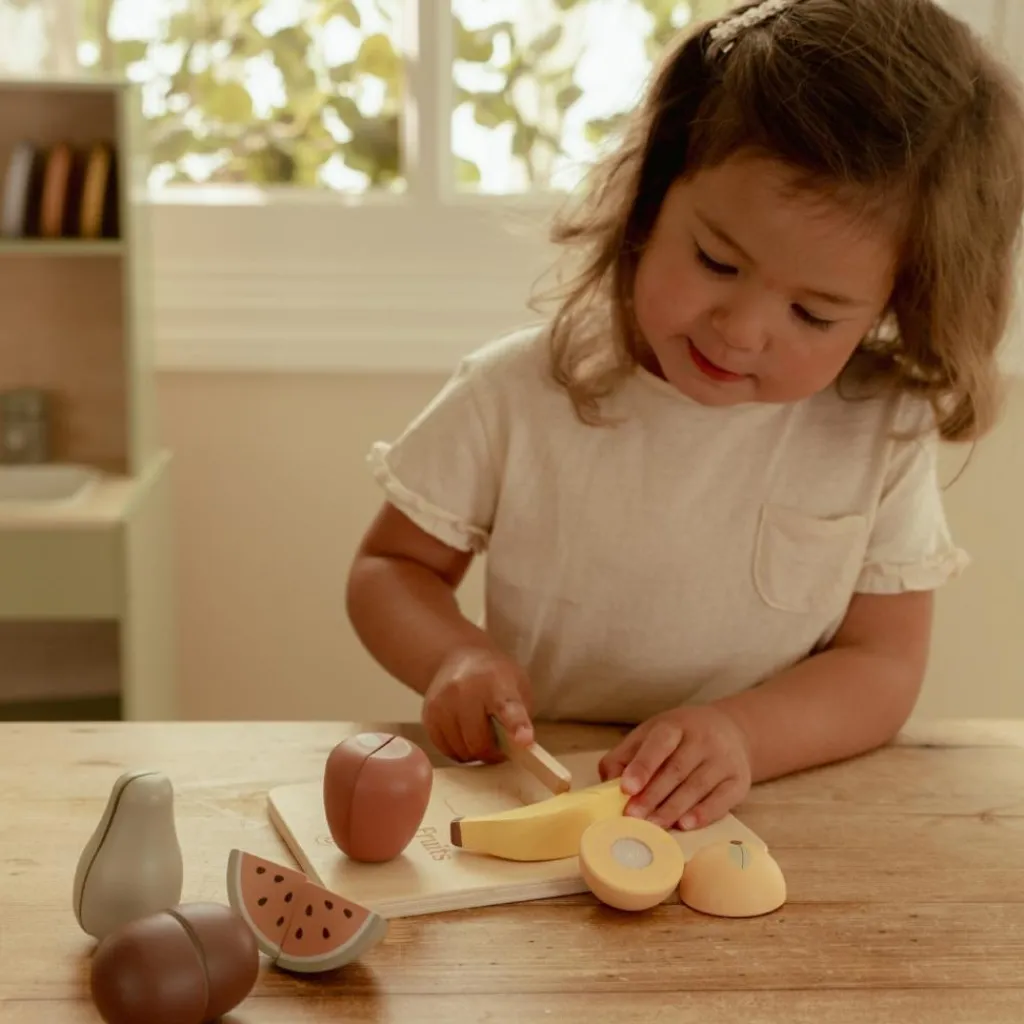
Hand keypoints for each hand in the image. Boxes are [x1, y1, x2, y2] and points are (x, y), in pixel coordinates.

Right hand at [422, 645, 533, 762]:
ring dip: (474, 753)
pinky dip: (457, 750)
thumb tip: (519, 747)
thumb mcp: (518, 685)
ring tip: (480, 738)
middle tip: (498, 748)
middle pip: (478, 741)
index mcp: (497, 684)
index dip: (517, 726)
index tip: (524, 740)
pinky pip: (445, 749)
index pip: (508, 707)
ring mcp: (443, 703)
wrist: (458, 657)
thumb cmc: (494, 676)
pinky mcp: (428, 715)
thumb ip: (522, 715)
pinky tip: (463, 736)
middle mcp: (466, 691)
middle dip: (492, 753)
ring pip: (460, 750)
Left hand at [598, 704, 751, 829]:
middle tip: (632, 817)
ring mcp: (724, 760)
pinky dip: (703, 814)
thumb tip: (607, 784)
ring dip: (672, 810)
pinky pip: (721, 800)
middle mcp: (703, 739)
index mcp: (676, 725)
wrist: (732, 732)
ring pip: (696, 787)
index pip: (659, 744)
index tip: (626, 788)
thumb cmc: (680, 738)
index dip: (642, 766)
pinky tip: (685, 825)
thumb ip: (626, 756)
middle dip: (652, 796)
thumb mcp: (651, 735)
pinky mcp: (739, 781)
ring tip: (652, 826)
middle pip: (676, 770)